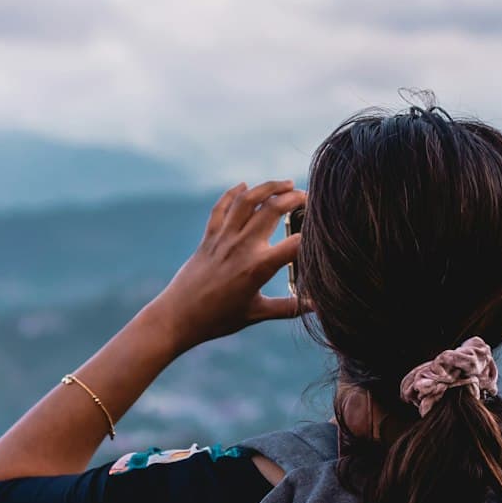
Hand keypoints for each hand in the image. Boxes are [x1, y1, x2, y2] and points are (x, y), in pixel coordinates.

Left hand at [151, 179, 307, 352]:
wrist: (177, 317)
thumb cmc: (218, 319)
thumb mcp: (257, 314)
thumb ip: (289, 308)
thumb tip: (318, 307)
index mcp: (258, 268)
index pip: (295, 244)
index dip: (314, 234)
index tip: (324, 230)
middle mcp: (242, 247)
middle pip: (273, 210)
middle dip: (294, 198)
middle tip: (308, 197)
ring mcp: (223, 238)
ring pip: (247, 201)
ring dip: (268, 187)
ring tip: (285, 183)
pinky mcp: (208, 237)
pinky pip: (221, 208)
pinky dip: (233, 194)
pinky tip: (245, 186)